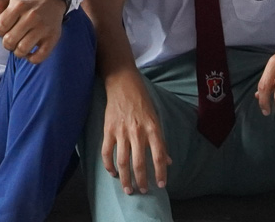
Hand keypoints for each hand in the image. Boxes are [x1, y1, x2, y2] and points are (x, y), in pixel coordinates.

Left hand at [0, 0, 64, 63]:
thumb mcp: (10, 2)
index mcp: (19, 5)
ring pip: (22, 50)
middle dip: (8, 43)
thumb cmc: (26, 6)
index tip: (7, 28)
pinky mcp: (53, 38)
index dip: (0, 31)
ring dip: (19, 52)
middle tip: (14, 38)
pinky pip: (38, 57)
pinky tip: (31, 52)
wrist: (51, 3)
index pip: (0, 27)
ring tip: (21, 45)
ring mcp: (43, 28)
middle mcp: (32, 16)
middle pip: (9, 41)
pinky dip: (32, 59)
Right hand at [99, 70, 170, 194]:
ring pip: (123, 161)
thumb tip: (168, 160)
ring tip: (128, 189)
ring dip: (125, 178)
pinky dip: (109, 165)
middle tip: (142, 191)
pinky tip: (113, 173)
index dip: (160, 172)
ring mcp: (121, 132)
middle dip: (141, 181)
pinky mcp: (108, 130)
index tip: (161, 184)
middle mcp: (138, 132)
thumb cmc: (142, 100)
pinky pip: (107, 152)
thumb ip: (161, 140)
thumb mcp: (156, 118)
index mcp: (152, 128)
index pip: (159, 155)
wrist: (123, 84)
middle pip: (139, 163)